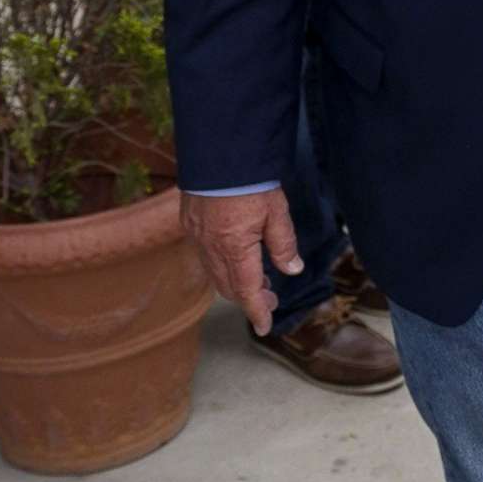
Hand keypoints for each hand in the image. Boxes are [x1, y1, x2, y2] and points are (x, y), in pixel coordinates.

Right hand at [181, 188, 302, 336]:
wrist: (218, 154)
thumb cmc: (251, 181)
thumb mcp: (277, 212)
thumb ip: (283, 244)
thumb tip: (292, 270)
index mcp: (234, 247)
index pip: (247, 290)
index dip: (257, 311)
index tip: (265, 327)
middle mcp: (210, 247)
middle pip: (228, 286)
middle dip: (249, 298)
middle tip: (271, 299)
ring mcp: (196, 236)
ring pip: (215, 273)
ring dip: (236, 282)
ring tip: (260, 282)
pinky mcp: (190, 224)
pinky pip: (205, 256)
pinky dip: (222, 266)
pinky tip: (237, 259)